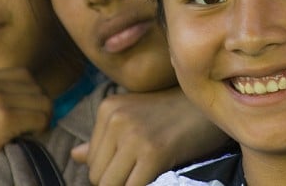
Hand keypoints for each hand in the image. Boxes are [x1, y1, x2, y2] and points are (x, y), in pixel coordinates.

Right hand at [0, 68, 51, 185]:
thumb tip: (29, 95)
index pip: (22, 75)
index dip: (29, 95)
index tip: (26, 112)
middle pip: (34, 85)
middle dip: (38, 104)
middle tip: (33, 124)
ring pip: (41, 100)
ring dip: (42, 117)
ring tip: (31, 132)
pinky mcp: (3, 118)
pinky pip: (40, 117)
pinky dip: (41, 128)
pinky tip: (30, 138)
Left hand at [71, 86, 228, 185]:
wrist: (210, 108)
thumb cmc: (173, 113)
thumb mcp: (135, 117)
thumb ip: (104, 138)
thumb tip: (76, 155)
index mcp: (108, 108)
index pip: (91, 160)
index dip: (109, 173)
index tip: (131, 170)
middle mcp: (116, 118)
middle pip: (97, 175)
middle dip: (115, 183)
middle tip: (137, 175)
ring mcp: (134, 135)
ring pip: (109, 184)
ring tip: (145, 176)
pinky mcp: (153, 152)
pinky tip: (155, 178)